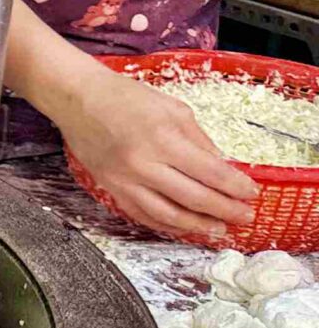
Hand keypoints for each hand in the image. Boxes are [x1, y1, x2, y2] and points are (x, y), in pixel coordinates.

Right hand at [47, 65, 259, 239]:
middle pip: (195, 198)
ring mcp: (125, 180)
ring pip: (168, 215)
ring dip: (198, 226)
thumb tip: (220, 166)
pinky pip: (141, 214)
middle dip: (226, 210)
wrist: (77, 98)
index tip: (251, 193)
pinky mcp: (110, 188)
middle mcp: (144, 164)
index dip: (236, 187)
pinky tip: (183, 226)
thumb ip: (199, 139)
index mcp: (164, 139)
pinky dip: (165, 225)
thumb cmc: (125, 97)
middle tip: (244, 217)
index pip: (212, 173)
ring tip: (218, 230)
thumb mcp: (173, 108)